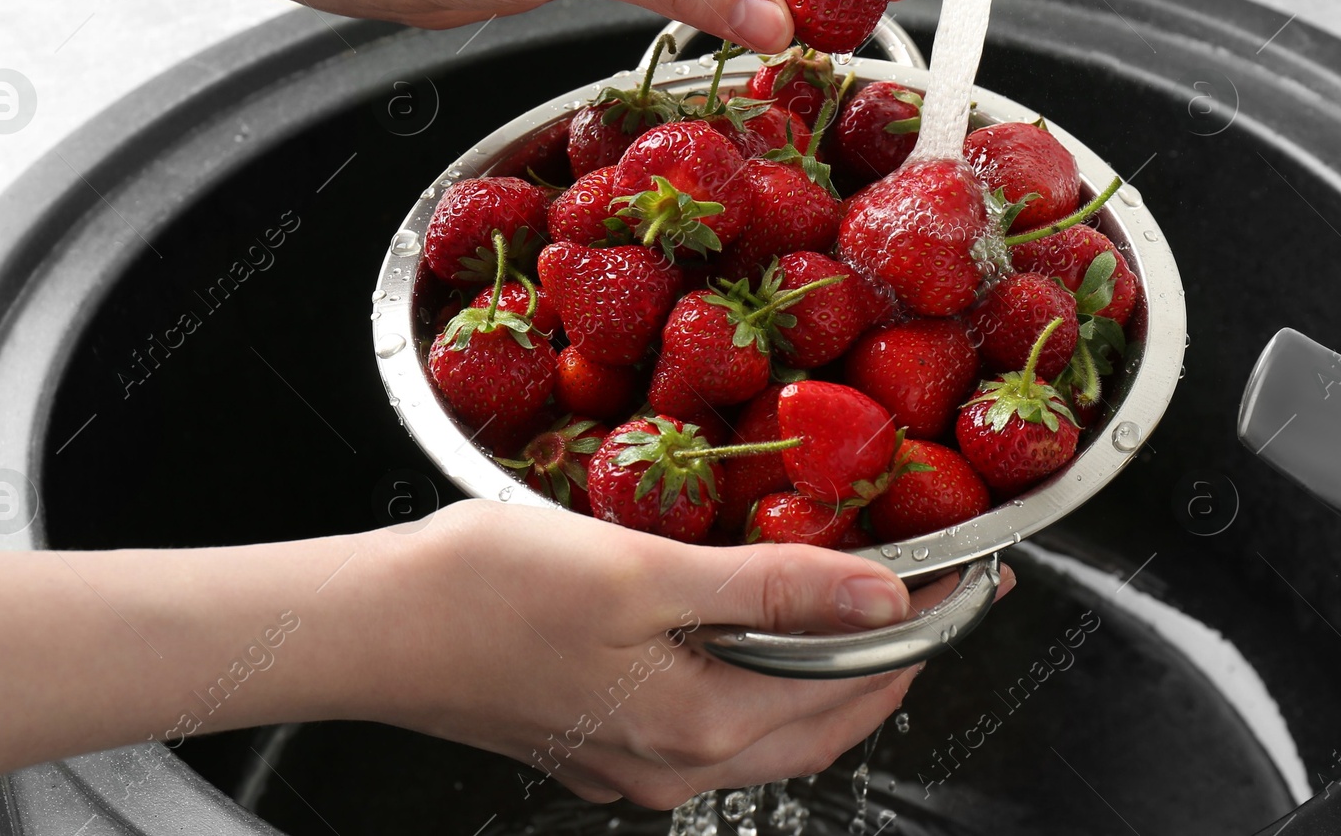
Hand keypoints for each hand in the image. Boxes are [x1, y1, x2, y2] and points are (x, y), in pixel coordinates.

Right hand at [350, 499, 1008, 807]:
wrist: (374, 625)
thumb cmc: (490, 592)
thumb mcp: (647, 575)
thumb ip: (771, 589)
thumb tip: (883, 596)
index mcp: (703, 727)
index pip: (856, 687)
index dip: (922, 631)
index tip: (965, 581)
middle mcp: (676, 765)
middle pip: (822, 724)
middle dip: (887, 663)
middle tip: (928, 596)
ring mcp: (634, 761)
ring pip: (768, 727)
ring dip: (821, 672)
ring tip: (851, 606)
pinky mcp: (599, 740)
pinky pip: (711, 720)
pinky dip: (755, 678)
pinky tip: (746, 628)